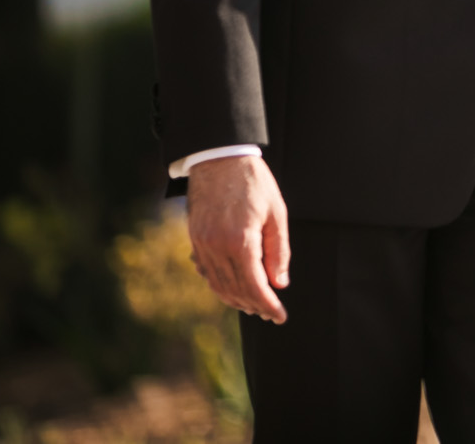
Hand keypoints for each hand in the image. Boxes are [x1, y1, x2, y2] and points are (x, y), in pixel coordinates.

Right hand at [186, 154, 289, 322]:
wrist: (219, 158)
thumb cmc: (254, 183)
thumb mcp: (276, 213)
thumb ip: (278, 251)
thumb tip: (279, 283)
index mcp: (241, 241)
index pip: (255, 286)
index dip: (268, 305)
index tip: (280, 317)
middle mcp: (217, 248)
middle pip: (235, 290)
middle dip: (254, 306)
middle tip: (270, 313)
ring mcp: (202, 245)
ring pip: (218, 285)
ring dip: (236, 299)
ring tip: (254, 305)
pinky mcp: (195, 239)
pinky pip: (206, 272)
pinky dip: (220, 285)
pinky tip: (233, 287)